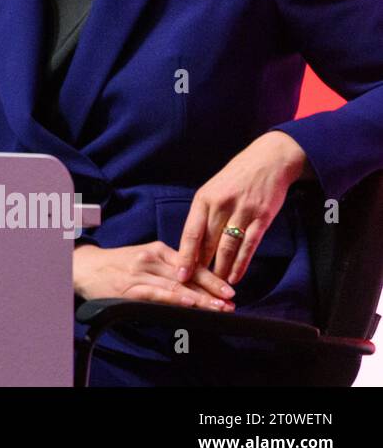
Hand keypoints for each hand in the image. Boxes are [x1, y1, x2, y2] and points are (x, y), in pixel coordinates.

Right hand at [74, 242, 234, 309]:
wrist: (84, 267)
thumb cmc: (115, 266)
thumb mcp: (143, 259)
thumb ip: (166, 268)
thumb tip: (195, 286)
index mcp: (157, 250)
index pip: (191, 264)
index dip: (212, 278)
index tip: (230, 290)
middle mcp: (151, 259)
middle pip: (188, 275)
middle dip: (212, 290)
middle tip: (231, 301)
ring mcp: (141, 273)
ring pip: (177, 285)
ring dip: (201, 298)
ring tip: (219, 308)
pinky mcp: (130, 287)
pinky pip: (157, 293)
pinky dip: (175, 297)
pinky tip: (189, 302)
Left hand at [176, 131, 307, 286]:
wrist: (268, 160)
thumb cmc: (236, 177)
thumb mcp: (213, 190)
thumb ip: (204, 214)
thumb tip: (193, 243)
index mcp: (204, 199)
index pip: (191, 233)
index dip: (185, 256)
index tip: (180, 274)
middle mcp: (221, 205)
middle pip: (208, 243)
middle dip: (200, 267)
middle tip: (195, 287)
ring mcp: (242, 211)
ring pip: (228, 247)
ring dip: (221, 269)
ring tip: (216, 287)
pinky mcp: (262, 217)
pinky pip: (249, 245)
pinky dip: (242, 263)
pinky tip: (236, 276)